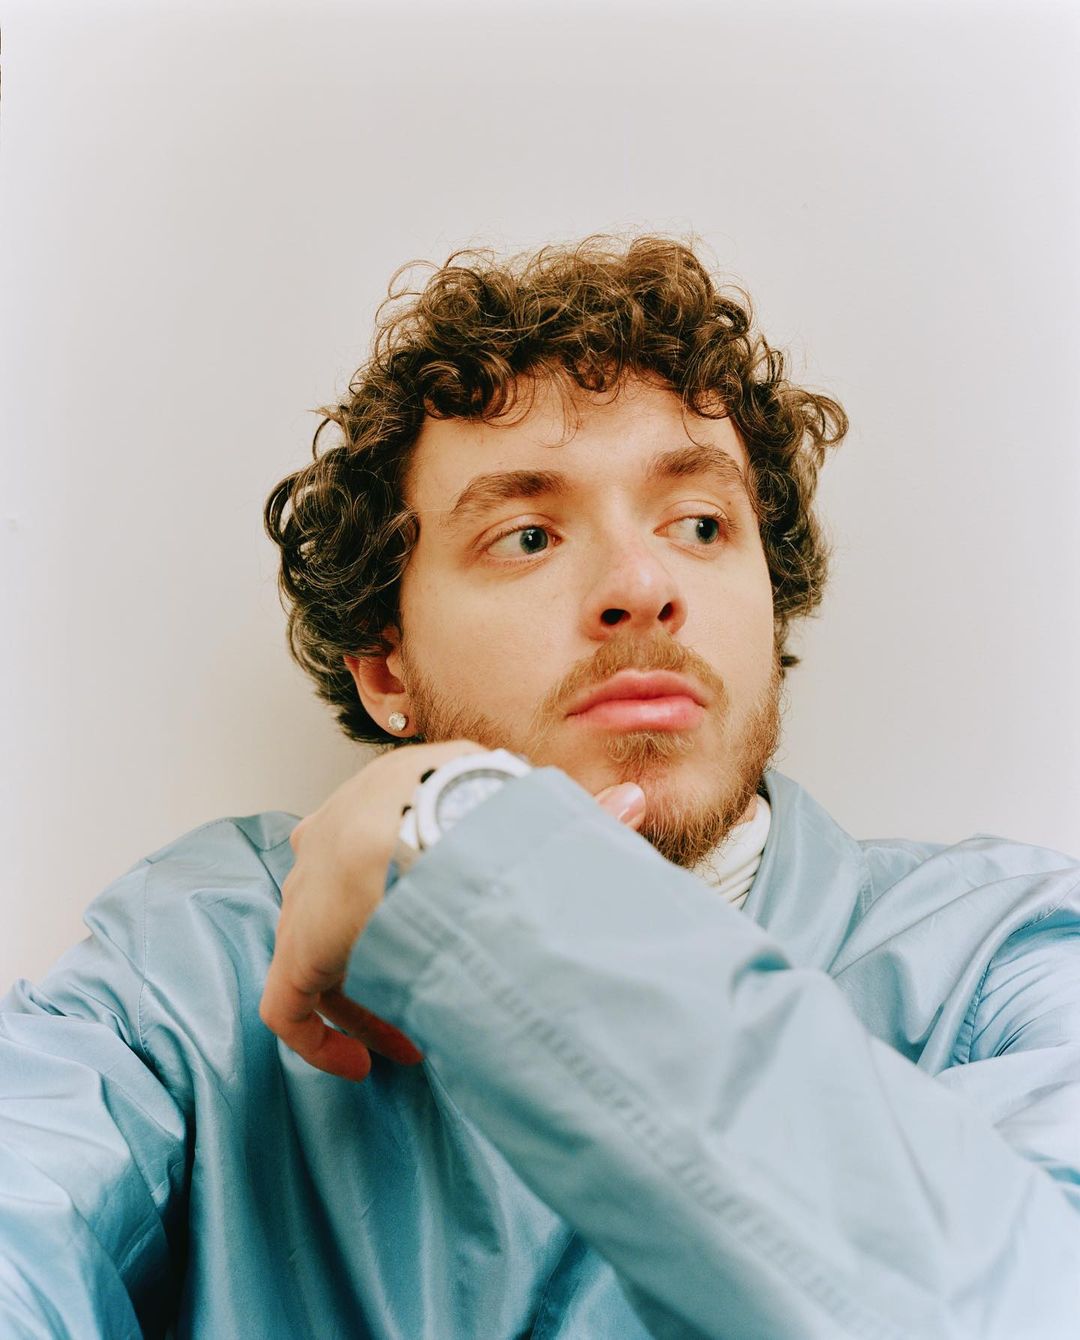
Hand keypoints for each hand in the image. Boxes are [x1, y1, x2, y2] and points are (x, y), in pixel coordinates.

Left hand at [259, 741, 646, 1081]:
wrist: (440, 832)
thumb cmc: (492, 812)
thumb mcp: (535, 808)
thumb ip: (580, 817)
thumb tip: (638, 801)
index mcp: (382, 795)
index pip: (372, 848)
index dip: (402, 903)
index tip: (444, 942)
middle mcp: (332, 838)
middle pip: (338, 906)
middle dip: (380, 956)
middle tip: (426, 1002)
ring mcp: (307, 896)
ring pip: (316, 960)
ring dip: (362, 1003)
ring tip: (409, 1045)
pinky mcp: (296, 950)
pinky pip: (288, 1010)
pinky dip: (319, 1042)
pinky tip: (361, 1067)